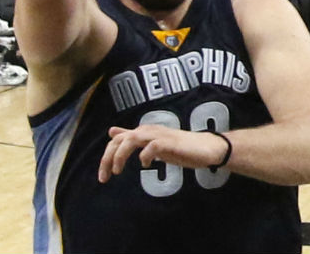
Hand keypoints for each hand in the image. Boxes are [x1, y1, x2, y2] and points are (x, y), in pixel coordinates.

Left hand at [97, 125, 228, 183]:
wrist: (207, 148)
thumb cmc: (181, 147)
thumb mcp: (151, 144)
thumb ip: (132, 138)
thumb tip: (112, 132)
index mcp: (143, 132)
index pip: (117, 140)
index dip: (106, 157)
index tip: (103, 176)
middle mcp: (150, 131)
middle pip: (121, 140)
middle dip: (108, 158)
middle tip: (105, 177)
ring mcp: (161, 136)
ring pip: (133, 139)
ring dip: (122, 155)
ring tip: (118, 171)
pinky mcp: (171, 143)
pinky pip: (153, 146)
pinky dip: (146, 155)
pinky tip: (146, 165)